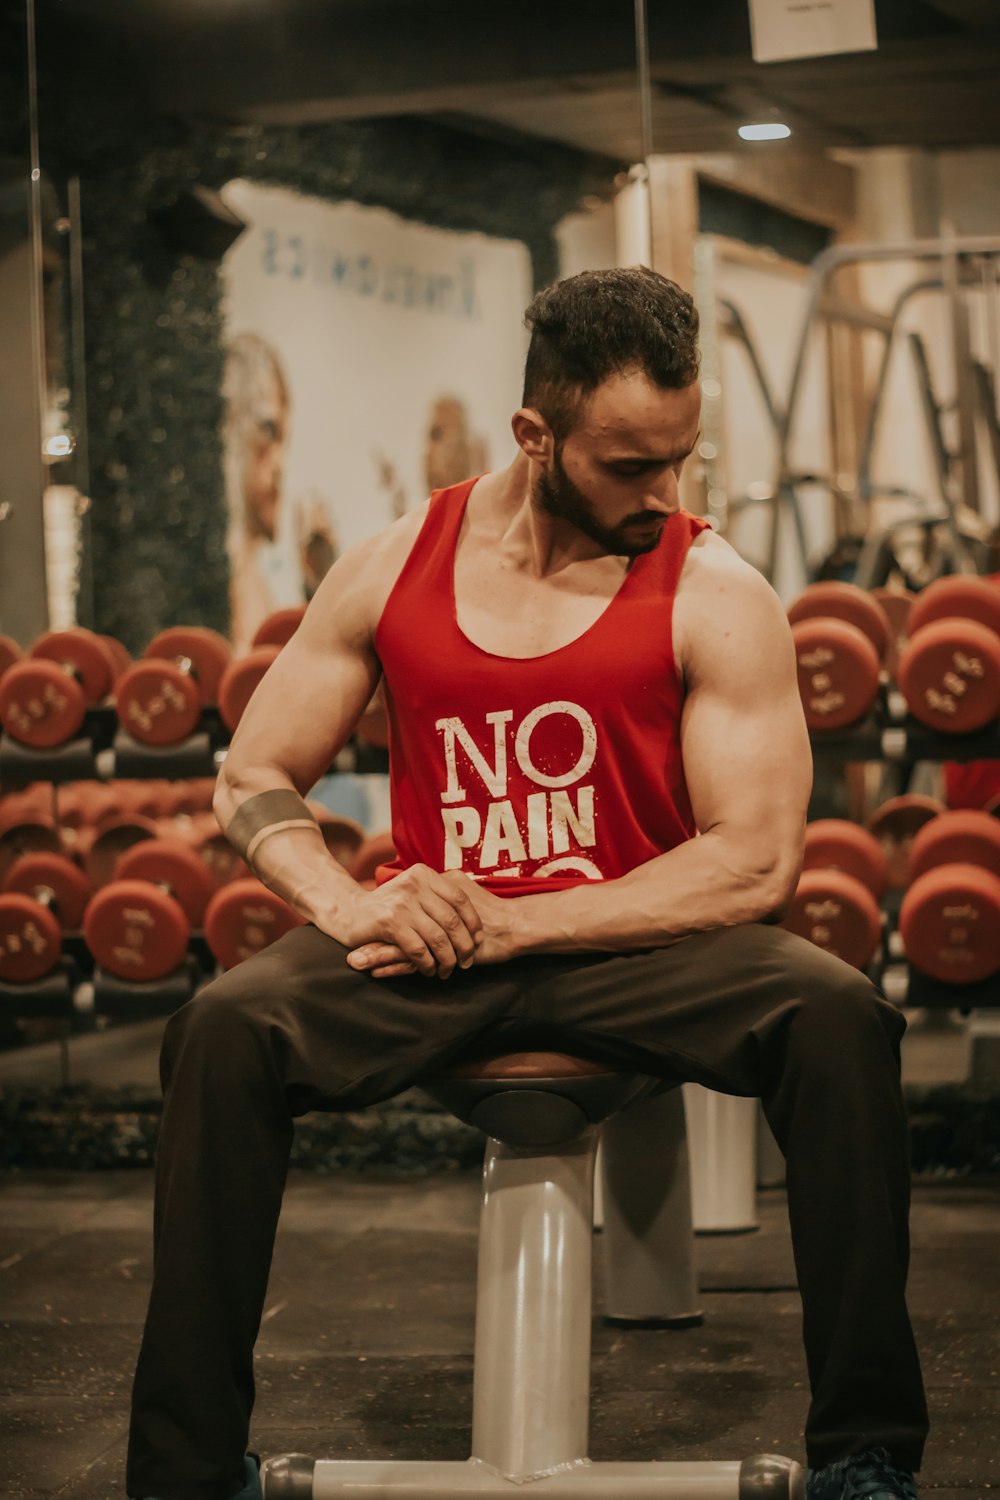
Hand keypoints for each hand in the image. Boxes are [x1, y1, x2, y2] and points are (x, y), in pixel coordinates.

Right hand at [332, 864, 483, 979]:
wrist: (347, 911)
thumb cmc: (386, 907)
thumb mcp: (412, 891)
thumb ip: (436, 897)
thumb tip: (474, 917)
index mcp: (424, 874)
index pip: (460, 898)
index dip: (474, 922)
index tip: (479, 940)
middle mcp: (415, 885)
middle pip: (452, 920)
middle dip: (464, 946)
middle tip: (467, 962)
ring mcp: (402, 903)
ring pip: (438, 938)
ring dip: (447, 960)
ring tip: (448, 971)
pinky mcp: (390, 923)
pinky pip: (419, 950)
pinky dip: (427, 964)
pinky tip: (429, 971)